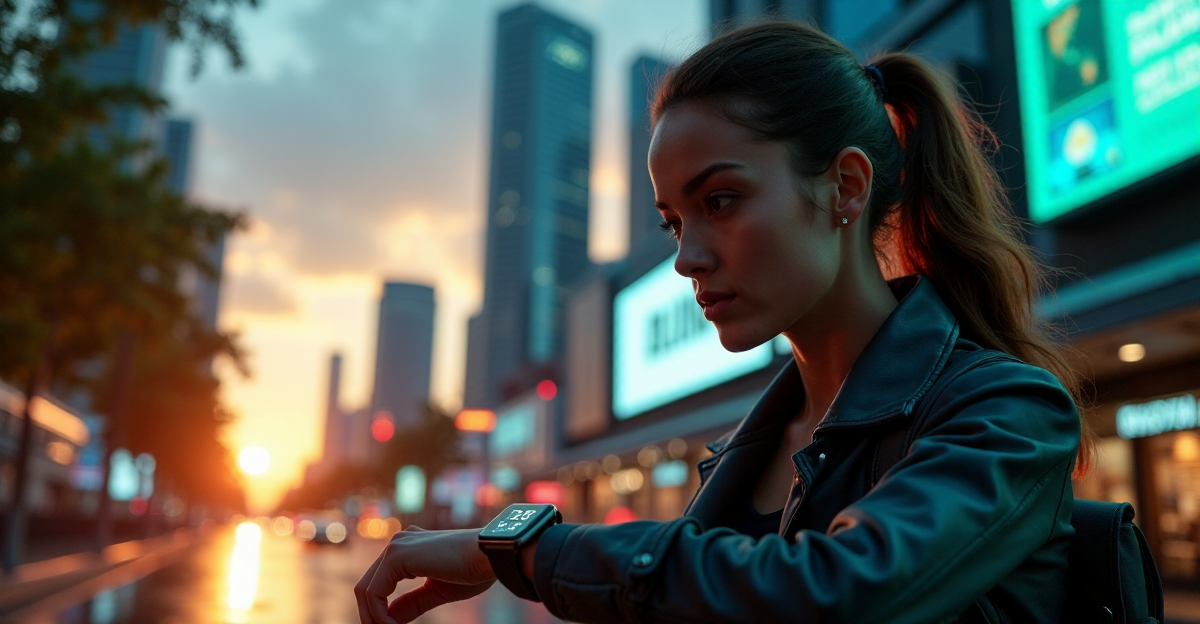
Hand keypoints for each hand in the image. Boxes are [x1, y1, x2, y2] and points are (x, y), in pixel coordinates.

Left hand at [354, 526, 495, 623]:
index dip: (379, 609)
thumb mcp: (437, 591)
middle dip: (371, 615)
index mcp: (408, 547)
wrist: (491, 554)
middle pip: (368, 585)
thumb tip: (389, 619)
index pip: (380, 582)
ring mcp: (395, 547)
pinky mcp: (396, 556)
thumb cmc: (473, 569)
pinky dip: (378, 614)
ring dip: (373, 617)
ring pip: (365, 589)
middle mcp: (398, 542)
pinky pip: (373, 592)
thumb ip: (412, 603)